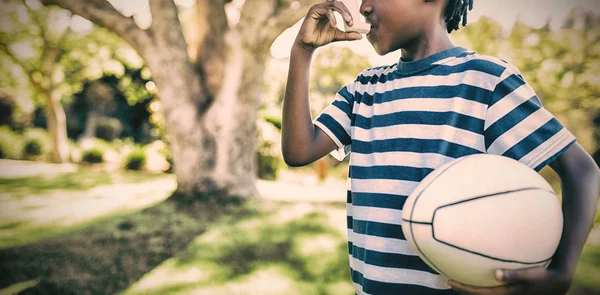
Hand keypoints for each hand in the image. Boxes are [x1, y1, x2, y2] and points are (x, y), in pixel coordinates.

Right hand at [294, 0, 361, 50]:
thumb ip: (348, 35)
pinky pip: (326, 10)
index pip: (342, 5)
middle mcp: (324, 7)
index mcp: (330, 11)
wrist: (309, 44)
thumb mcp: (337, 36)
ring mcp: (319, 8)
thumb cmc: (321, 38)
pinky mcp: (313, 11)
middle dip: (347, 11)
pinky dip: (332, 17)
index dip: (349, 10)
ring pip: (333, 4)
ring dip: (342, 12)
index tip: (354, 21)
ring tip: (348, 21)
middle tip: (352, 21)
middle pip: (339, 3)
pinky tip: (334, 25)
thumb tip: (360, 36)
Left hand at [448, 267, 571, 294]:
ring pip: (484, 293)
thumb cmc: (544, 276)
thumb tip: (495, 274)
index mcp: (506, 294)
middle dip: (463, 289)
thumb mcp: (531, 275)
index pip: (479, 294)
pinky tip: (476, 274)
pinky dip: (481, 284)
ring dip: (471, 288)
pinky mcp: (510, 292)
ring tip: (457, 278)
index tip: (449, 281)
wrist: (558, 283)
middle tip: (447, 280)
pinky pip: (491, 289)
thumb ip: (513, 276)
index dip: (464, 289)